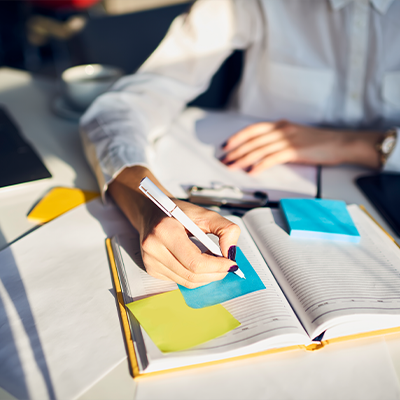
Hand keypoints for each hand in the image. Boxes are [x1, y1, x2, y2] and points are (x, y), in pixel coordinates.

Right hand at [108, 166, 240, 287]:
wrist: (151, 212)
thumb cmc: (176, 212)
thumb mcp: (204, 213)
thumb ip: (224, 229)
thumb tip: (231, 251)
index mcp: (165, 230)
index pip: (195, 262)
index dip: (217, 266)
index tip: (231, 263)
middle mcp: (154, 248)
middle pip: (192, 275)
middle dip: (215, 273)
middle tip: (227, 266)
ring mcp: (150, 261)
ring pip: (187, 282)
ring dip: (206, 276)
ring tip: (214, 263)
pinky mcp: (152, 269)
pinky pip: (179, 280)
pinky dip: (194, 276)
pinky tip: (199, 263)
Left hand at [220, 120, 381, 172]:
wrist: (340, 143)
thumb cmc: (318, 142)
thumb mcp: (295, 135)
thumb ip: (279, 139)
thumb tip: (263, 149)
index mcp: (280, 126)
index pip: (252, 130)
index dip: (236, 137)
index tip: (225, 145)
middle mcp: (281, 130)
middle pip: (252, 140)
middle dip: (235, 151)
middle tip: (224, 160)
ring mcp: (288, 140)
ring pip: (259, 149)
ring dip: (243, 159)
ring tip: (232, 166)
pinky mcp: (295, 151)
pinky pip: (273, 158)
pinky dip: (260, 165)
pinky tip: (251, 171)